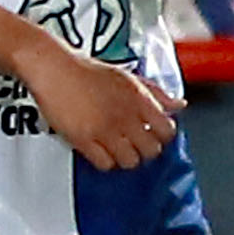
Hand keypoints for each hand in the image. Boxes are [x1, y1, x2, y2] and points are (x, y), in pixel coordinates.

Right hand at [17, 39, 183, 172]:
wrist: (54, 69)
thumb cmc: (88, 71)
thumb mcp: (128, 77)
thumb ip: (155, 93)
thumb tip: (179, 105)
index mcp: (139, 98)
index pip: (167, 131)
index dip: (162, 136)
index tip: (153, 135)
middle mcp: (125, 115)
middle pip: (151, 151)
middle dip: (145, 150)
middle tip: (134, 144)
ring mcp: (104, 129)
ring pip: (130, 162)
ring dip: (125, 158)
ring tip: (116, 148)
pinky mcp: (84, 140)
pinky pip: (105, 164)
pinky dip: (105, 161)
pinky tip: (100, 151)